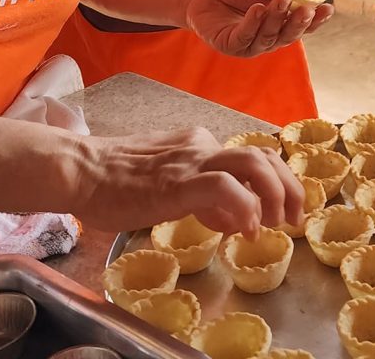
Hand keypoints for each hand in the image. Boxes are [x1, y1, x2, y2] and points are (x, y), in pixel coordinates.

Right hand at [75, 126, 303, 234]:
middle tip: (294, 217)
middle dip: (288, 186)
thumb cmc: (114, 182)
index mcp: (198, 144)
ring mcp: (190, 162)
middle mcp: (200, 146)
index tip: (277, 213)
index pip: (250, 157)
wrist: (81, 171)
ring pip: (251, 163)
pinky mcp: (177, 182)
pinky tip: (246, 230)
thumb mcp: (168, 186)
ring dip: (275, 193)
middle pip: (263, 154)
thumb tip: (235, 220)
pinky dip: (244, 207)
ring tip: (279, 223)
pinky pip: (223, 187)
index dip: (272, 183)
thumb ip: (204, 198)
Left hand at [185, 0, 333, 57]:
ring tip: (280, 0)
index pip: (303, 26)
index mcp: (281, 26)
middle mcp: (269, 39)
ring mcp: (250, 45)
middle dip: (299, 23)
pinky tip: (258, 9)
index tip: (329, 8)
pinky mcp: (231, 46)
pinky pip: (244, 37)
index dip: (317, 20)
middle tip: (307, 9)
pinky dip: (253, 23)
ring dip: (276, 18)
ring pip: (268, 36)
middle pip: (288, 36)